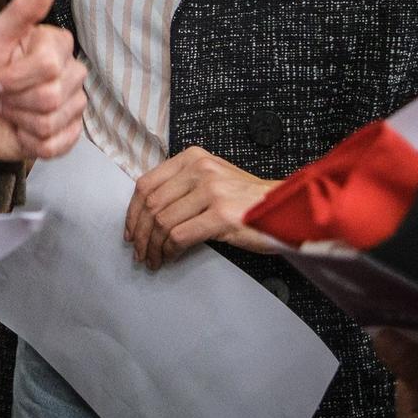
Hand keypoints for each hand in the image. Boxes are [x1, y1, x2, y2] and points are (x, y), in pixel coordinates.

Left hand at [0, 0, 85, 162]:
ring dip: (17, 119)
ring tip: (7, 109)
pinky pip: (56, 146)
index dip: (14, 77)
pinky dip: (27, 141)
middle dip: (13, 99)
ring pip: (50, 122)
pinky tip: (18, 129)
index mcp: (56, 46)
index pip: (49, 67)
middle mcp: (69, 74)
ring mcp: (70, 107)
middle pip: (51, 97)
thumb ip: (22, 9)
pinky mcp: (64, 136)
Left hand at [123, 146, 276, 267]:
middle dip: (140, 233)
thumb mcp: (213, 178)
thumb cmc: (249, 199)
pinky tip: (169, 258)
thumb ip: (183, 185)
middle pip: (151, 204)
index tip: (130, 231)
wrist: (287, 207)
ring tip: (152, 259)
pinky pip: (179, 235)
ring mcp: (211, 191)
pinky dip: (168, 251)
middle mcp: (199, 170)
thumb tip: (149, 212)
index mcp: (192, 158)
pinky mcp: (221, 216)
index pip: (147, 184)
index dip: (133, 211)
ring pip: (162, 221)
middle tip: (139, 251)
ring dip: (152, 246)